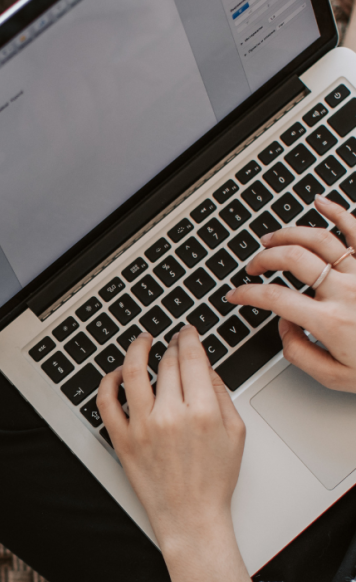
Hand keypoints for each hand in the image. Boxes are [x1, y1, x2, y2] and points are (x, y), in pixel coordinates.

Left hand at [97, 326, 250, 581]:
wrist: (190, 518)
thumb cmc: (213, 481)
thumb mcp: (235, 433)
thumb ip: (221, 394)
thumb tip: (205, 368)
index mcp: (203, 411)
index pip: (191, 359)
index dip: (188, 339)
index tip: (187, 332)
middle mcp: (171, 415)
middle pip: (166, 364)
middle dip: (170, 346)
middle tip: (171, 340)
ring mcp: (142, 427)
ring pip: (134, 372)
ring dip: (137, 350)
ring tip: (141, 341)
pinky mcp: (122, 440)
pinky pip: (106, 402)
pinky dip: (109, 382)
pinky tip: (118, 373)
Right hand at [226, 195, 355, 392]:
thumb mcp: (335, 377)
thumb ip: (299, 354)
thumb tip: (284, 327)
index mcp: (331, 321)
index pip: (274, 299)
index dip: (247, 294)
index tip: (236, 295)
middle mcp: (346, 291)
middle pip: (292, 258)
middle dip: (263, 259)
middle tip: (254, 267)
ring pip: (318, 239)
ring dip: (288, 234)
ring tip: (272, 239)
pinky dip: (337, 211)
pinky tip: (320, 203)